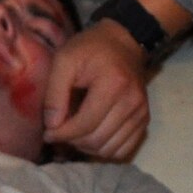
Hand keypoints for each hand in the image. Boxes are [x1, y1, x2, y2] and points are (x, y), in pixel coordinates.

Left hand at [42, 22, 148, 161]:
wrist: (123, 42)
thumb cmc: (90, 48)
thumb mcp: (65, 60)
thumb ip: (54, 93)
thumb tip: (52, 126)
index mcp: (113, 85)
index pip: (85, 125)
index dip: (62, 134)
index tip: (48, 132)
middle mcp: (132, 102)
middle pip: (97, 140)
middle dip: (72, 141)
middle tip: (59, 132)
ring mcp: (141, 112)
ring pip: (109, 150)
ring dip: (87, 148)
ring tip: (75, 134)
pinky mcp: (144, 119)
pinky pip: (124, 150)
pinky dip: (105, 150)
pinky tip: (92, 136)